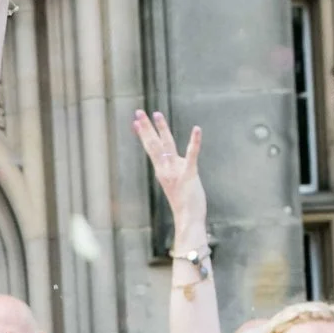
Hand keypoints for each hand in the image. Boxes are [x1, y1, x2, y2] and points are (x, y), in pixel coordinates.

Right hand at [131, 110, 208, 246]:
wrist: (188, 220)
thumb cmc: (184, 204)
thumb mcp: (176, 183)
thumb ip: (175, 170)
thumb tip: (175, 160)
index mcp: (162, 171)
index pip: (151, 149)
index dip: (144, 134)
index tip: (136, 122)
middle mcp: (165, 170)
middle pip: (153, 144)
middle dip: (146, 127)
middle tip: (139, 112)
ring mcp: (176, 172)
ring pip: (166, 146)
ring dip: (161, 129)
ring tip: (156, 114)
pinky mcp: (189, 174)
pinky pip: (192, 155)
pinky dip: (194, 141)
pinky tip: (197, 129)